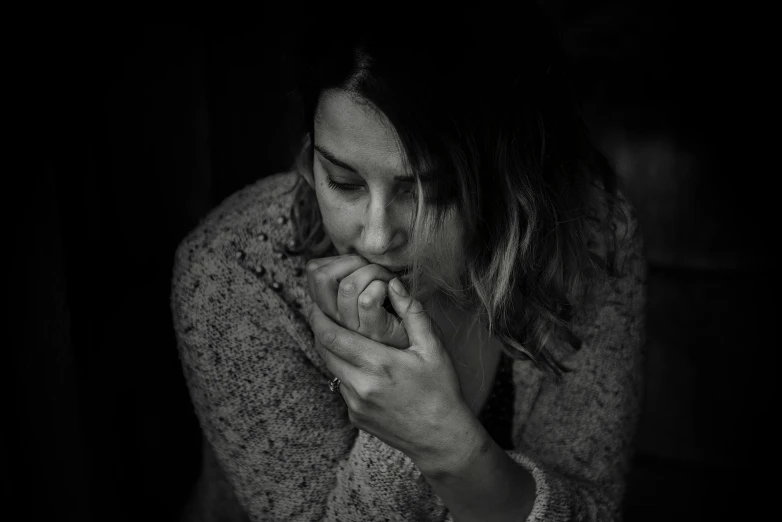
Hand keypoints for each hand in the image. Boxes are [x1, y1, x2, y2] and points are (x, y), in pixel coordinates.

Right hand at [306, 254, 409, 348]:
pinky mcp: (374, 332)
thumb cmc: (393, 312)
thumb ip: (349, 277)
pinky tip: (393, 290)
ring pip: (348, 286)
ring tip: (386, 278)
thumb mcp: (362, 294)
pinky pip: (368, 301)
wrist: (419, 342)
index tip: (358, 264)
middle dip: (351, 260)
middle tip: (372, 267)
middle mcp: (336, 319)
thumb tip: (337, 259)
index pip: (313, 272)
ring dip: (373, 272)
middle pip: (321, 277)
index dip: (336, 258)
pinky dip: (383, 286)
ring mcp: (353, 328)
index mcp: (330, 307)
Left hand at [306, 277, 472, 470]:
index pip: (332, 336)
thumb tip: (394, 284)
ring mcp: (355, 404)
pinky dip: (345, 372)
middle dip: (319, 330)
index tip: (316, 303)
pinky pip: (342, 387)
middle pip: (324, 351)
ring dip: (332, 351)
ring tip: (340, 334)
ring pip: (331, 369)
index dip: (318, 317)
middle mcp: (360, 386)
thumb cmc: (441, 391)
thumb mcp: (433, 348)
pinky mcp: (355, 417)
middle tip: (320, 312)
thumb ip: (412, 313)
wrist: (441, 439)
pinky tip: (361, 365)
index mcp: (378, 364)